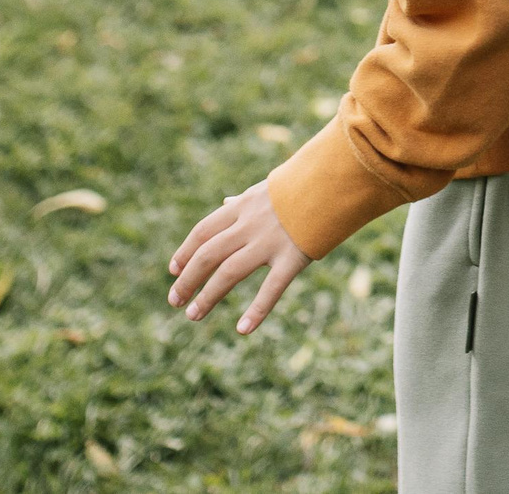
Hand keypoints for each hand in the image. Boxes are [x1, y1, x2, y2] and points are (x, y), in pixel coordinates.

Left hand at [166, 179, 310, 334]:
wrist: (336, 179)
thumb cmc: (302, 185)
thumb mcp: (266, 189)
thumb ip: (243, 201)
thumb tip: (225, 202)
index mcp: (243, 207)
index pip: (203, 232)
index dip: (184, 252)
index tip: (173, 270)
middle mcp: (250, 225)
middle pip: (208, 254)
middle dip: (187, 279)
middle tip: (174, 301)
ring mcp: (270, 242)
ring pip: (229, 272)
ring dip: (207, 296)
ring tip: (193, 315)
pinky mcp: (293, 257)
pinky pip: (271, 288)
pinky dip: (256, 311)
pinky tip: (243, 330)